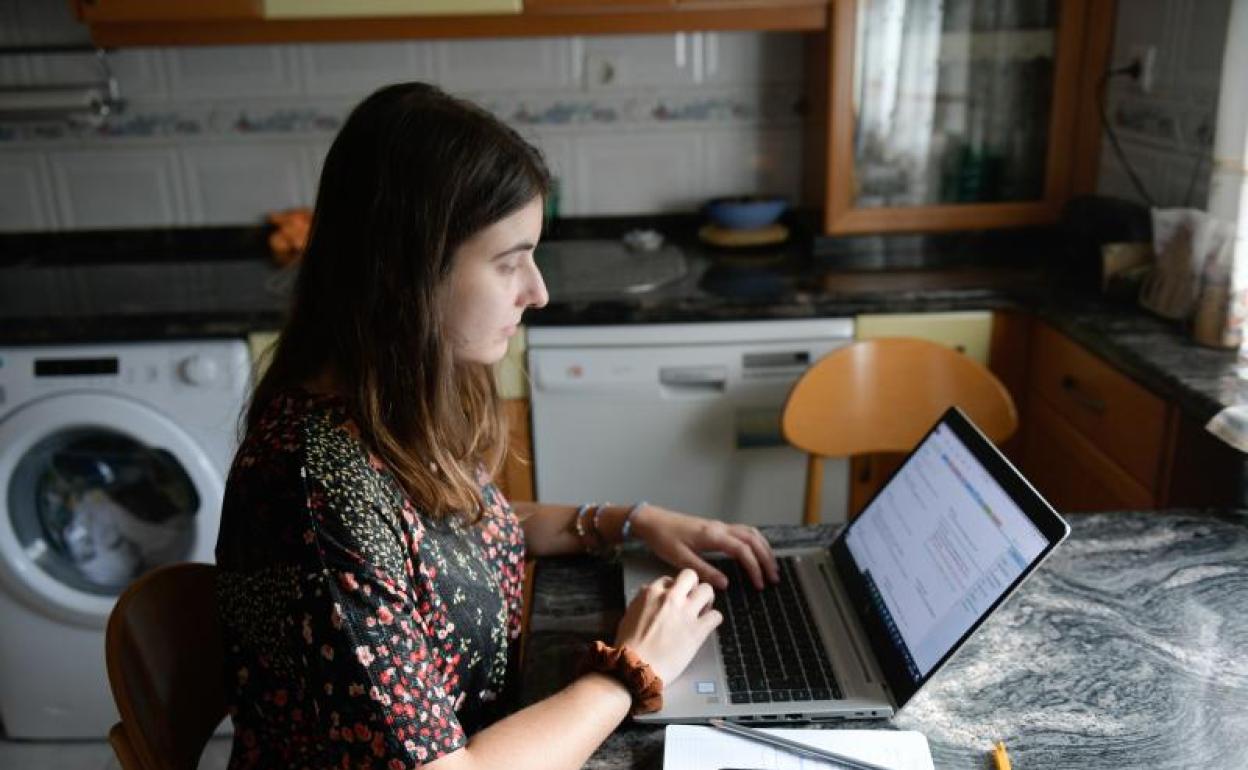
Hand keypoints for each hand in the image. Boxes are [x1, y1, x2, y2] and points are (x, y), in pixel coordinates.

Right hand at [614, 568, 721, 683]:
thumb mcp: (628, 616)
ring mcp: (685, 613)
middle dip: (693, 586)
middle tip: (693, 598)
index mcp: (651, 593)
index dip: (674, 589)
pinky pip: (716, 616)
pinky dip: (714, 619)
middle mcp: (670, 598)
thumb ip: (641, 602)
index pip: (669, 579)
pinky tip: (708, 626)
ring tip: (703, 610)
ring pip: (707, 590)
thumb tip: (648, 595)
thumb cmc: (628, 647)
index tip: (676, 598)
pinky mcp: (697, 630)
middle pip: (690, 575)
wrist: (636, 668)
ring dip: (707, 599)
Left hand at [630, 504, 778, 590]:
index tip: (760, 583)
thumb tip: (725, 584)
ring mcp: (719, 526)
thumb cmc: (663, 539)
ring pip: (750, 533)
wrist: (651, 521)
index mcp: (712, 535)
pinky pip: (743, 532)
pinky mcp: (716, 527)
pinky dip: (754, 542)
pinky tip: (756, 553)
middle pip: (753, 539)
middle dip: (766, 558)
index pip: (742, 550)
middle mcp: (720, 528)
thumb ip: (704, 571)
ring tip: (771, 567)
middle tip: (774, 577)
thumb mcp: (680, 559)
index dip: (754, 567)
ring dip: (763, 548)